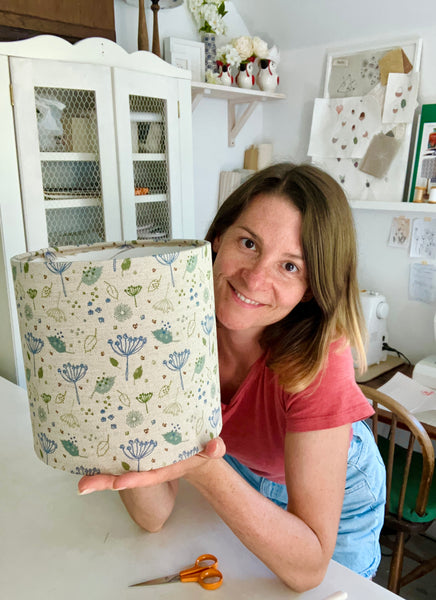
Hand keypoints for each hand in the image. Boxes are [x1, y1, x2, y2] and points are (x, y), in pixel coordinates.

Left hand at [78, 437, 225, 494]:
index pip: (147, 476)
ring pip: (118, 468)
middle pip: (125, 476)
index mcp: (164, 468)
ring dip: (100, 474)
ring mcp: (142, 462)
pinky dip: (104, 458)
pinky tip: (86, 456)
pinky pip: (119, 456)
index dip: (134, 479)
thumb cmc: (202, 450)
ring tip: (80, 481)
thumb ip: (214, 448)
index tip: (118, 483)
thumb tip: (216, 447)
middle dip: (105, 482)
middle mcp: (149, 468)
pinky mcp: (137, 452)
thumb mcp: (212, 450)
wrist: (197, 451)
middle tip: (83, 487)